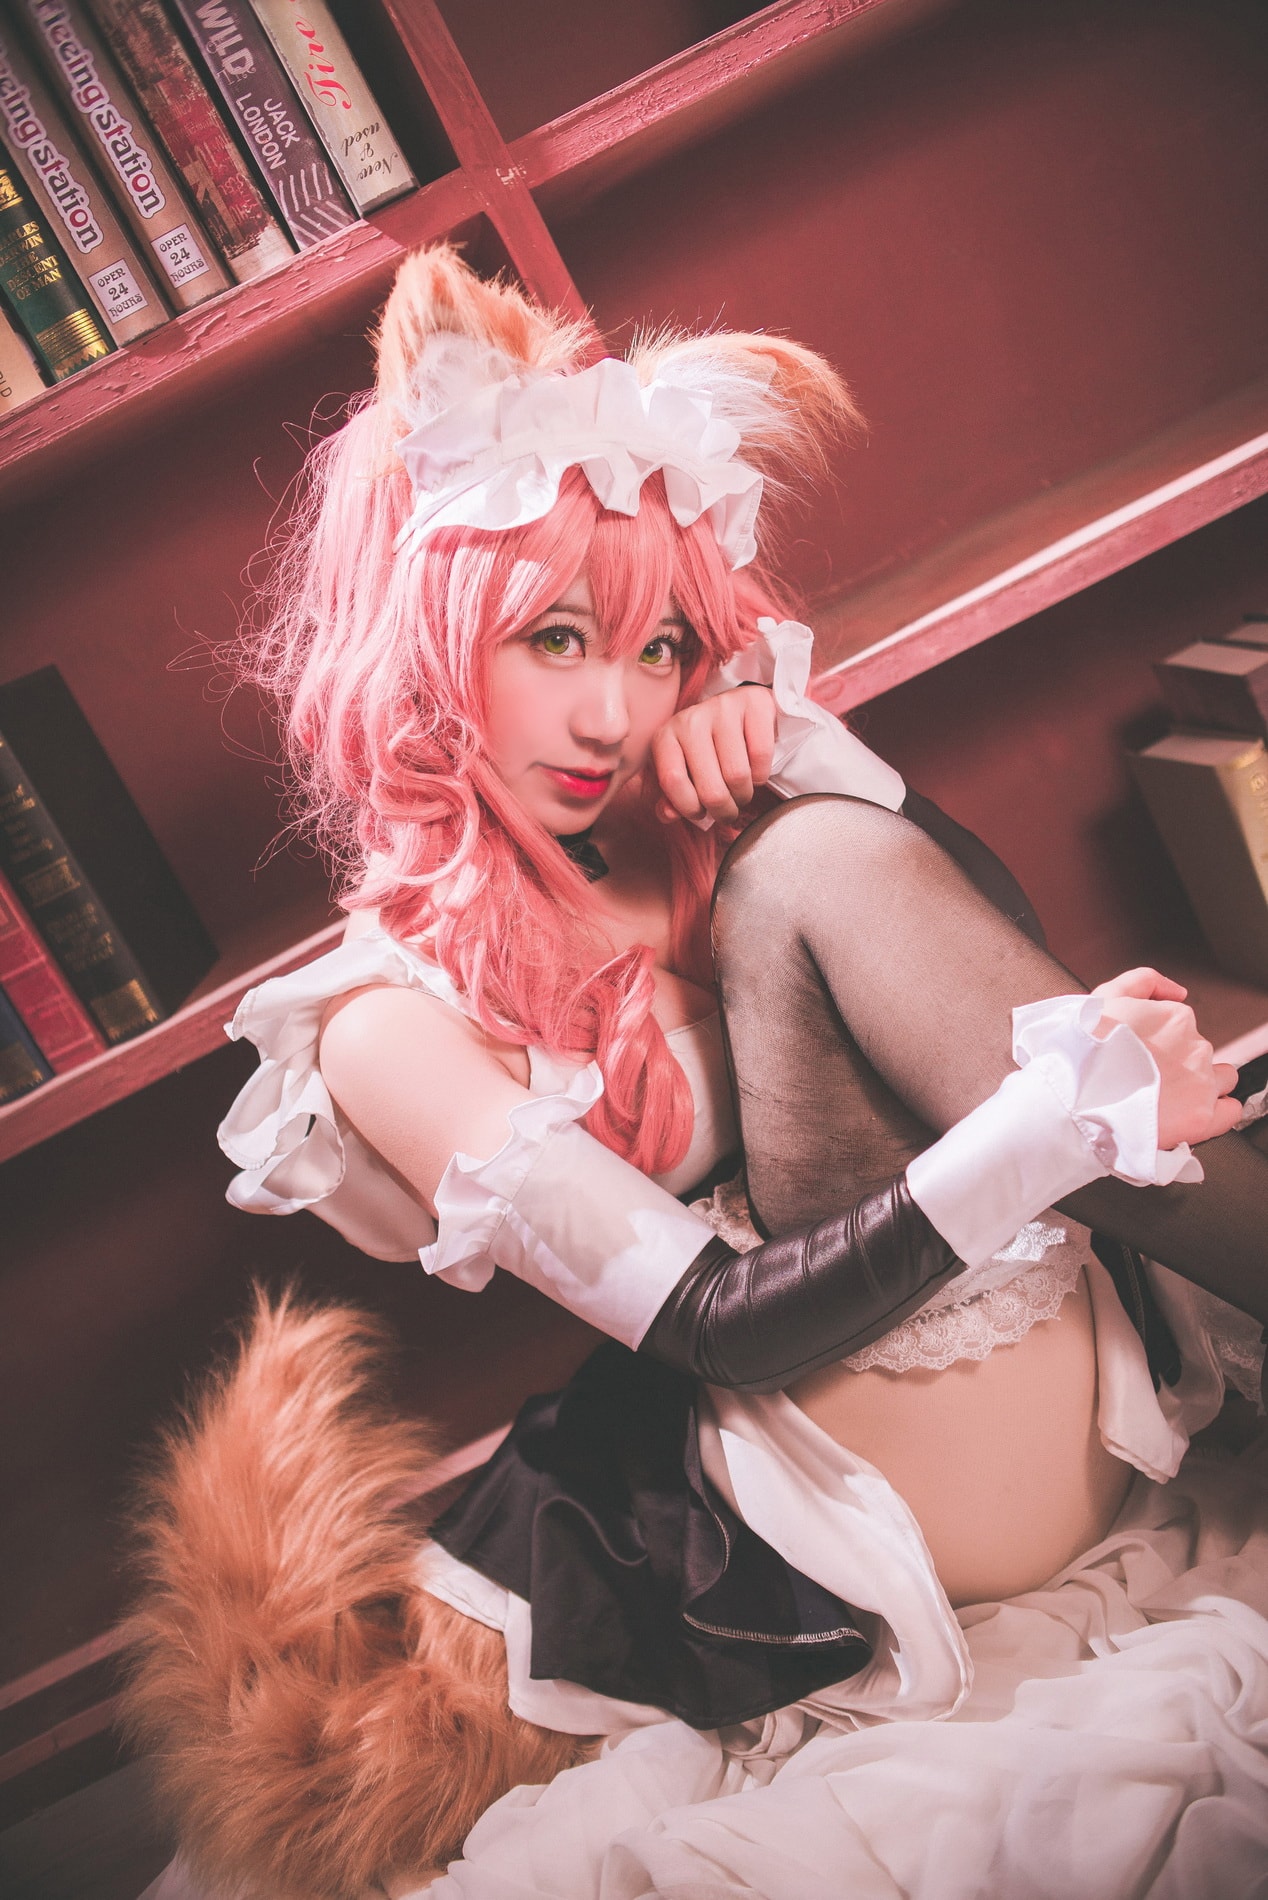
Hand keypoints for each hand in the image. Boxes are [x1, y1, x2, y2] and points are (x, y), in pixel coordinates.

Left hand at [650, 685, 776, 822]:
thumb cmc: (708, 748)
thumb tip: (668, 814)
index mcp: (666, 736)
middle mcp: (691, 720)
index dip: (689, 808)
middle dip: (724, 811)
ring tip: (741, 793)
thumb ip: (672, 797)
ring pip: (738, 776)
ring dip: (744, 795)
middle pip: (711, 788)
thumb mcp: (684, 770)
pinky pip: (761, 756)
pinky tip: (754, 772)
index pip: (673, 781)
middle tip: (728, 811)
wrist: (740, 709)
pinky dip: (761, 775)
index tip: (701, 812)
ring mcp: (723, 709)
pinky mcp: (754, 704)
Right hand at [1091, 967, 1240, 1147]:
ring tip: (1169, 1098)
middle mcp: (1195, 1047)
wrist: (1073, 1100)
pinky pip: (1229, 1111)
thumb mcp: (1104, 998)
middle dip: (1179, 1064)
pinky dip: (1217, 1111)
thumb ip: (1144, 981)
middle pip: (1198, 1052)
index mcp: (1176, 1018)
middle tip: (1147, 1079)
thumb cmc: (1083, 1051)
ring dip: (1202, 1085)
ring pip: (1221, 1079)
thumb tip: (1179, 991)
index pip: (1183, 1026)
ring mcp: (1201, 1083)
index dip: (1161, 1042)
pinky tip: (1191, 1113)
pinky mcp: (1202, 1117)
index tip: (1142, 1056)